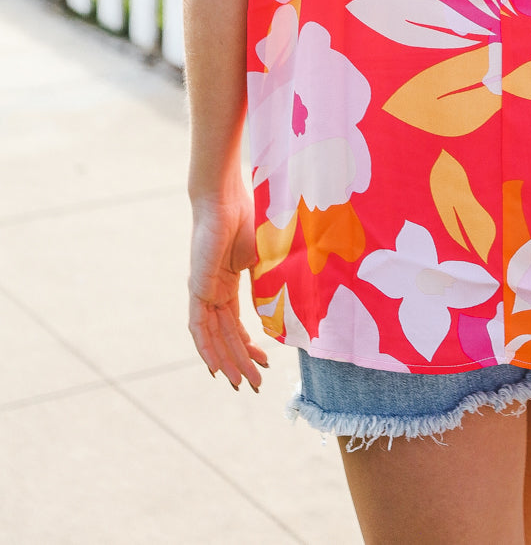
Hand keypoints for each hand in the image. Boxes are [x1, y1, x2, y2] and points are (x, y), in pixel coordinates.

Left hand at [188, 192, 269, 390]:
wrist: (227, 198)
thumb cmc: (250, 219)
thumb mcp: (266, 258)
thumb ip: (269, 284)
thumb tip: (279, 311)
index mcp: (228, 283)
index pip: (236, 324)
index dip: (249, 346)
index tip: (264, 361)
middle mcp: (214, 291)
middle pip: (227, 336)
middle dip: (242, 361)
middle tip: (256, 384)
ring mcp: (204, 292)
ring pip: (214, 337)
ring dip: (228, 362)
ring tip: (244, 383)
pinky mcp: (197, 289)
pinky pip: (199, 328)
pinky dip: (207, 349)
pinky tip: (216, 368)